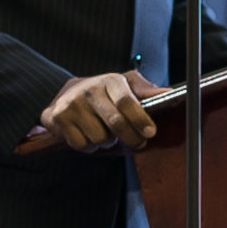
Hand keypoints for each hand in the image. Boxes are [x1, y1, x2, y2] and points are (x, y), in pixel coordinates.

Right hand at [18, 71, 160, 154]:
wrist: (64, 96)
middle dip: (131, 138)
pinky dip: (90, 146)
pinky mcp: (58, 118)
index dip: (140, 119)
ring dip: (107, 141)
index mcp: (109, 81)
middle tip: (137, 142)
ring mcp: (72, 104)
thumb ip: (145, 90)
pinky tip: (88, 135)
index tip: (150, 132)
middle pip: (115, 123)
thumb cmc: (103, 94)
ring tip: (105, 131)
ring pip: (100, 138)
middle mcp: (89, 90)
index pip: (126, 101)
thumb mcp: (124, 86)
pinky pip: (83, 145)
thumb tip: (168, 94)